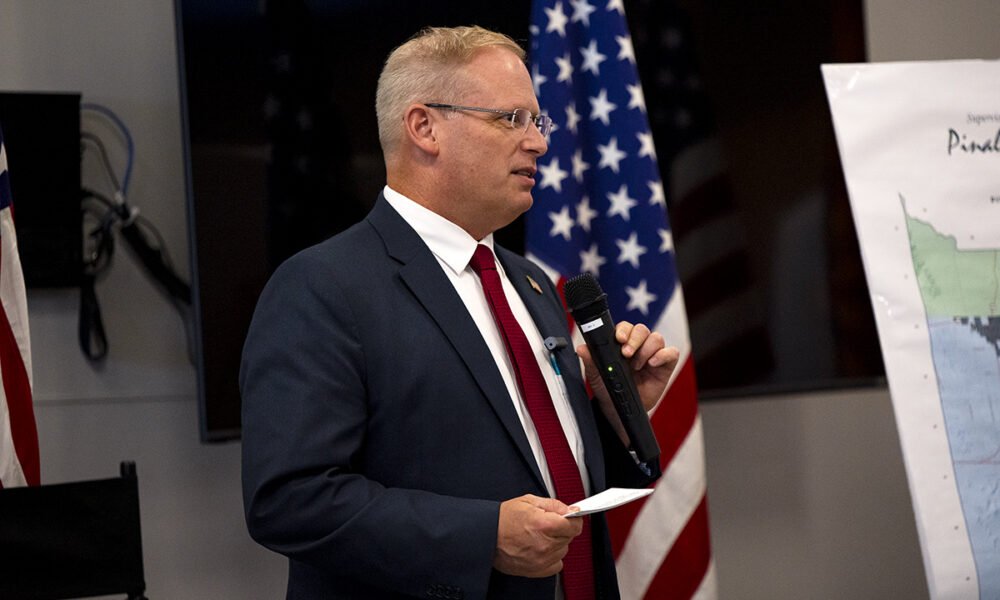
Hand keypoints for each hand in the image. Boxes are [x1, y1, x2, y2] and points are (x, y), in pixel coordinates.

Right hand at [493, 494, 583, 577]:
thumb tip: (570, 509)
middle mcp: (545, 544)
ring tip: (540, 536)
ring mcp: (541, 559)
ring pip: (564, 550)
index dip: (573, 519)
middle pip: (570, 537)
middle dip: (561, 529)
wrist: (487, 536)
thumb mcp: (529, 501)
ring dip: (557, 543)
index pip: (575, 525)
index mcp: (544, 524)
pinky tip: (540, 548)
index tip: (569, 517)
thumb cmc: (503, 519)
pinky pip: (557, 564)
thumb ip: (554, 505)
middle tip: (546, 524)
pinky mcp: (537, 570)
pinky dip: (552, 556)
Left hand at [577, 321, 679, 445]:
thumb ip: (591, 362)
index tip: (619, 339)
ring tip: (636, 366)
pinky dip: (664, 355)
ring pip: (656, 338)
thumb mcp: (597, 378)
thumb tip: (582, 348)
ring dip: (646, 349)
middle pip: (642, 329)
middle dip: (634, 339)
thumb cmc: (610, 391)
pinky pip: (671, 353)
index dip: (623, 330)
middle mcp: (639, 346)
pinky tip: (653, 364)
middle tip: (627, 353)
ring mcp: (653, 355)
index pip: (625, 328)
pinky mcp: (665, 366)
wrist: (619, 412)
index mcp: (622, 345)